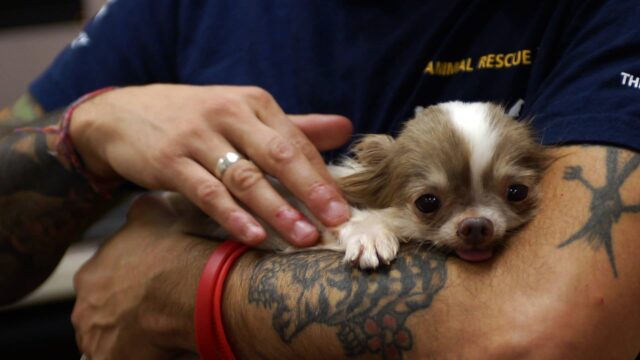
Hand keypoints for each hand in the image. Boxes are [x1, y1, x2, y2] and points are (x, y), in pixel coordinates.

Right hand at [71, 84, 352, 245]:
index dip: (322, 176)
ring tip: (303, 237)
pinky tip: (253, 236)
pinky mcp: (170, 160)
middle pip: (278, 155)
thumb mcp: (242, 112)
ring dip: (277, 209)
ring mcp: (197, 137)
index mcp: (253, 102)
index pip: (295, 142)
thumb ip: (293, 126)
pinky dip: (232, 215)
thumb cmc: (194, 118)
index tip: (343, 208)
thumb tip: (346, 128)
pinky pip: (207, 192)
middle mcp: (228, 114)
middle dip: (311, 190)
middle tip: (336, 221)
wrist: (121, 114)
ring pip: (244, 177)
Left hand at [72, 194, 209, 358]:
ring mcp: (95, 335)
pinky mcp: (108, 359)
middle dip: (122, 311)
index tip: (149, 285)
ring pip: (108, 337)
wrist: (190, 285)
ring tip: (161, 331)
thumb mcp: (158, 210)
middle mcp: (85, 303)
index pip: (103, 281)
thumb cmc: (178, 247)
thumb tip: (142, 205)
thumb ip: (142, 211)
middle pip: (100, 311)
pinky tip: (160, 347)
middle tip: (154, 310)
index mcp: (93, 270)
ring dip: (128, 335)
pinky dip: (135, 354)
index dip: (127, 283)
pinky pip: (116, 358)